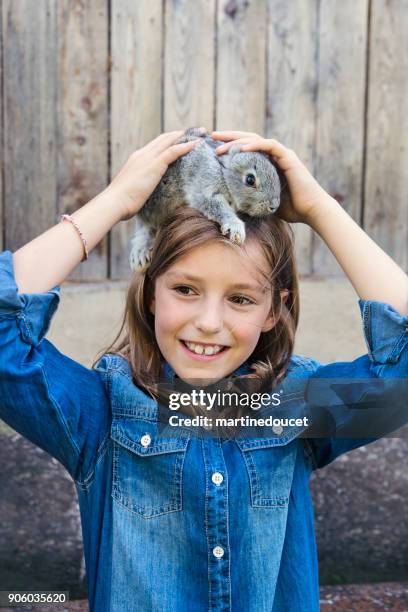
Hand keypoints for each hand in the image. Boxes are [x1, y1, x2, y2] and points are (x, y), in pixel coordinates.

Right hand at [105, 130, 200, 221]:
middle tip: (197, 132)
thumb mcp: (134, 190)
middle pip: (164, 139)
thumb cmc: (122, 202)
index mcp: (137, 159)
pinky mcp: (154, 165)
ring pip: (170, 141)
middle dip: (181, 134)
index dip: (170, 141)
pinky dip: (185, 146)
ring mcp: (148, 158)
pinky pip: (173, 151)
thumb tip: (148, 195)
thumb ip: (142, 187)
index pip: (156, 145)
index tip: (182, 139)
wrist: (114, 202)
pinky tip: (196, 144)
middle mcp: (142, 154)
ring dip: (187, 136)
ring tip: (201, 134)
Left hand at [211, 130, 332, 224]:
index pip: (246, 149)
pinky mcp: (288, 157)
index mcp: (267, 163)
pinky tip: (242, 148)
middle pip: (249, 139)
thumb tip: (231, 203)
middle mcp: (274, 155)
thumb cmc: (290, 209)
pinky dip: (255, 145)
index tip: (214, 147)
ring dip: (237, 141)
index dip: (230, 146)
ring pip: (256, 140)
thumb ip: (251, 196)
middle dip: (230, 137)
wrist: (311, 211)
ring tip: (220, 144)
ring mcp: (282, 154)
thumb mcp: (263, 201)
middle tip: (212, 136)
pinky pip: (270, 146)